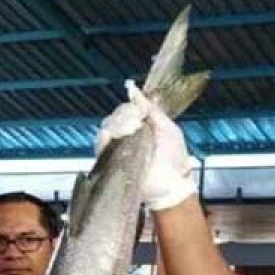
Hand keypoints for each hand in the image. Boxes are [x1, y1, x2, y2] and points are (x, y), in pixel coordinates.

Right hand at [95, 81, 195, 210]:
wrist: (172, 185)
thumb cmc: (174, 159)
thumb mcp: (167, 127)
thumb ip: (150, 108)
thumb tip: (133, 89)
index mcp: (140, 128)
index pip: (125, 110)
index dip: (130, 107)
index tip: (141, 111)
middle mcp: (126, 137)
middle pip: (114, 117)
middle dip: (124, 114)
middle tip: (137, 121)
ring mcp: (118, 149)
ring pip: (106, 127)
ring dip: (119, 124)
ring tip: (132, 129)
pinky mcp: (111, 162)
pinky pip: (101, 144)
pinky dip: (108, 136)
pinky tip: (121, 136)